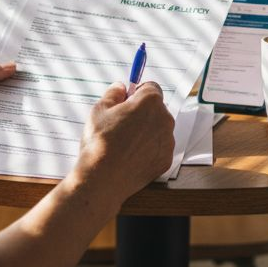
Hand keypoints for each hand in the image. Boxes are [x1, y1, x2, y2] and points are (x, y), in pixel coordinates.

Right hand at [73, 81, 174, 199]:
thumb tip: (121, 87)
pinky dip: (148, 149)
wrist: (103, 178)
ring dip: (145, 131)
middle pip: (156, 109)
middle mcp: (165, 119)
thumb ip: (113, 93)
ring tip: (123, 143)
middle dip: (142, 113)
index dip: (137, 93)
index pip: (151, 88)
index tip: (126, 101)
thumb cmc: (100, 142)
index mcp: (150, 102)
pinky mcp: (166, 160)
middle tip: (121, 124)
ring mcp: (167, 141)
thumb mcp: (99, 109)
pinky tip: (130, 156)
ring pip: (158, 129)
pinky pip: (158, 148)